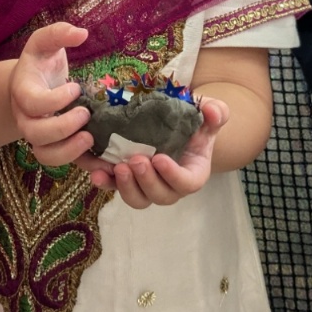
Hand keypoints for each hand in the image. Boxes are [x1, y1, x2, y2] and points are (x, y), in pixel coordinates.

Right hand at [8, 22, 92, 165]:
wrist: (32, 85)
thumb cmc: (40, 63)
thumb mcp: (45, 43)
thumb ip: (58, 33)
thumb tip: (81, 33)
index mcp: (23, 92)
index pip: (32, 104)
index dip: (54, 100)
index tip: (75, 87)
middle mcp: (27, 118)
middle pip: (35, 135)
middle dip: (62, 128)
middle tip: (86, 114)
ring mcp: (41, 136)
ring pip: (46, 156)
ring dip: (69, 152)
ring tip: (91, 139)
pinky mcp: (58, 147)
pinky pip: (68, 164)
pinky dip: (87, 166)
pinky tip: (107, 161)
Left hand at [85, 95, 228, 207]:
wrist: (173, 125)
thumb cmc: (194, 122)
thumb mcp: (208, 113)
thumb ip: (215, 112)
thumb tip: (213, 112)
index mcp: (192, 173)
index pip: (187, 183)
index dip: (174, 176)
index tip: (160, 159)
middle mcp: (170, 185)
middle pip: (160, 196)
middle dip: (146, 181)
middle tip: (136, 161)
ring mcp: (146, 185)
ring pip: (137, 199)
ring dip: (125, 187)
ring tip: (116, 167)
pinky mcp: (126, 180)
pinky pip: (115, 187)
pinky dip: (105, 182)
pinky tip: (96, 172)